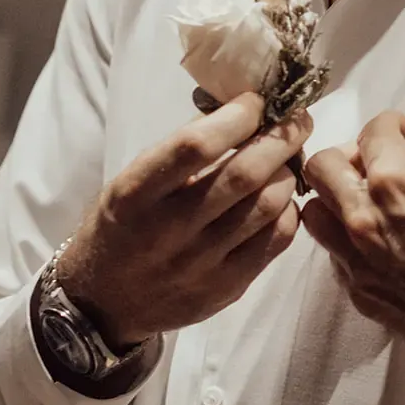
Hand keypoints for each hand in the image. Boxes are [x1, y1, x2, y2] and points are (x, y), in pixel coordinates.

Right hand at [55, 92, 309, 347]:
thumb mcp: (132, 181)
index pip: (195, 146)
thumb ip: (182, 148)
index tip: (257, 101)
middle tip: (298, 120)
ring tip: (286, 161)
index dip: (237, 117)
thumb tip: (241, 110)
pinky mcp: (227, 288)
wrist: (105, 303)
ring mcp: (201, 264)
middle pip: (244, 175)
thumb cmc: (123, 226)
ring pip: (268, 206)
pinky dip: (288, 210)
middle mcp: (168, 231)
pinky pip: (277, 240)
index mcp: (136, 194)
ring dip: (288, 173)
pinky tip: (281, 199)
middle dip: (282, 138)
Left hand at [300, 112, 404, 404]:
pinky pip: (335, 257)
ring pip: (315, 215)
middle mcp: (365, 220)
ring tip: (368, 199)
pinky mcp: (365, 297)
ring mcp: (360, 262)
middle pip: (323, 168)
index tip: (400, 129)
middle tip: (378, 160)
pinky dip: (347, 240)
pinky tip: (381, 240)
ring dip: (335, 198)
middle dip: (348, 154)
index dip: (389, 124)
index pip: (371, 134)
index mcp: (395, 182)